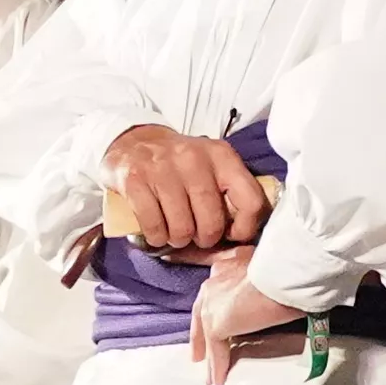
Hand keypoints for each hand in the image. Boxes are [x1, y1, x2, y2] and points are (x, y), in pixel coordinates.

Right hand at [103, 123, 268, 254]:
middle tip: (197, 235)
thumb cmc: (180, 166)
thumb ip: (231, 198)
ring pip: (182, 228)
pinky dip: (157, 237)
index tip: (232, 233)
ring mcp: (163, 168)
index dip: (245, 228)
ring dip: (179, 239)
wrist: (135, 142)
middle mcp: (194, 159)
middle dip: (205, 238)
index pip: (250, 200)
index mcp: (222, 156)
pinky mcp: (135, 180)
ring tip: (176, 232)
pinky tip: (157, 231)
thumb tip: (244, 242)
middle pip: (212, 221)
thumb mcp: (212, 169)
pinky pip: (154, 227)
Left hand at [186, 256, 307, 382]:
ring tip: (209, 376)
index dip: (209, 311)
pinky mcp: (216, 325)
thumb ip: (260, 283)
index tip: (210, 324)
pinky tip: (219, 380)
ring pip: (208, 337)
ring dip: (210, 358)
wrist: (281, 274)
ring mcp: (211, 306)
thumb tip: (270, 296)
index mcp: (224, 269)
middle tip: (197, 356)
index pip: (211, 294)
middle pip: (200, 316)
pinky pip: (217, 351)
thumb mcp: (268, 272)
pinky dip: (218, 367)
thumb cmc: (284, 271)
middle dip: (199, 338)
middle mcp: (212, 285)